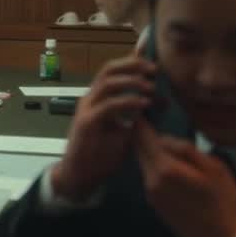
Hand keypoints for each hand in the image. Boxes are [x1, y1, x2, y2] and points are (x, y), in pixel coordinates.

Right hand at [50, 56, 155, 201]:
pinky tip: (144, 104)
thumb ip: (134, 113)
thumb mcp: (124, 129)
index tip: (155, 63)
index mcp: (98, 98)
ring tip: (152, 88)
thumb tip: (152, 99)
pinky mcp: (87, 123)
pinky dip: (128, 102)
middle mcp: (90, 98)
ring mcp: (86, 109)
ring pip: (108, 83)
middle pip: (109, 69)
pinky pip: (109, 105)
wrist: (79, 175)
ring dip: (133, 82)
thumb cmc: (102, 154)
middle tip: (156, 70)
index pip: (113, 70)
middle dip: (134, 65)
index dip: (132, 61)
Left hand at [134, 122, 235, 236]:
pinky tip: (169, 164)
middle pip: (139, 151)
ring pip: (144, 163)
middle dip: (143, 136)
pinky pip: (149, 176)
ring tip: (162, 141)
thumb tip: (165, 139)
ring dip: (150, 151)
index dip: (142, 124)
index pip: (145, 139)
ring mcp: (150, 193)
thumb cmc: (224, 201)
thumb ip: (187, 150)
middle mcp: (151, 181)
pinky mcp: (154, 203)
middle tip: (148, 120)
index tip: (141, 110)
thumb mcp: (214, 168)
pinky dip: (154, 166)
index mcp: (166, 169)